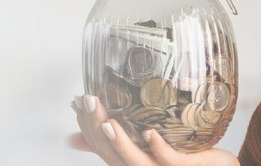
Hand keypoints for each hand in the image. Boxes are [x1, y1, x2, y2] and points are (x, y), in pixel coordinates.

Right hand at [70, 95, 238, 165]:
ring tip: (108, 122)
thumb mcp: (152, 143)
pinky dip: (158, 147)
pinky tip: (150, 133)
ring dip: (120, 141)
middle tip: (87, 101)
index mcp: (132, 161)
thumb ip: (126, 135)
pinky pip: (169, 160)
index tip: (76, 103)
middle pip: (112, 153)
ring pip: (136, 160)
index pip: (101, 147)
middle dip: (96, 128)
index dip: (85, 126)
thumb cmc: (185, 155)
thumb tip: (103, 121)